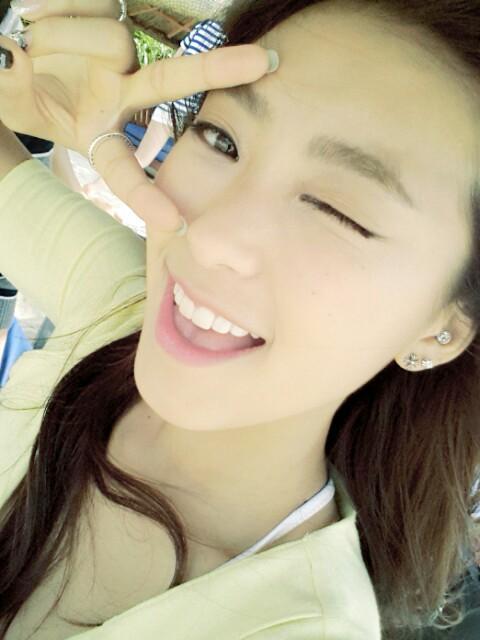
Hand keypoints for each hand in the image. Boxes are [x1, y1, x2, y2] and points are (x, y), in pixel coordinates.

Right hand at [0, 0, 276, 228]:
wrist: (12, 57)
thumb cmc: (17, 91)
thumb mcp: (9, 99)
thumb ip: (9, 83)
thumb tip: (13, 54)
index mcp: (99, 134)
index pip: (124, 170)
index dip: (144, 196)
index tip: (174, 223)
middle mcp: (120, 95)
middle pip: (167, 83)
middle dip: (214, 69)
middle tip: (264, 61)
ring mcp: (120, 56)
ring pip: (112, 37)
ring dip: (64, 36)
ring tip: (32, 36)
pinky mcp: (112, 15)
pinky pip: (97, 5)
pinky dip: (66, 7)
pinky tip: (43, 15)